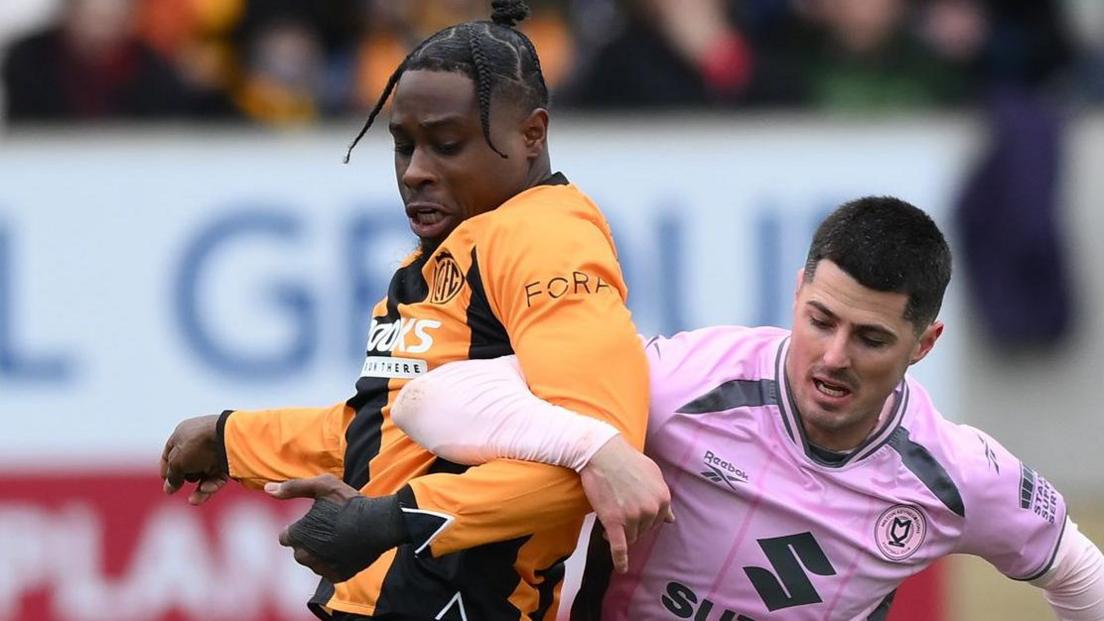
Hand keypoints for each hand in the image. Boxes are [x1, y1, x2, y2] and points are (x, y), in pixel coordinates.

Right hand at [160, 414, 228, 504]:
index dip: (167, 467)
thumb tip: (169, 488)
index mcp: (184, 433)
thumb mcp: (177, 462)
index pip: (171, 451)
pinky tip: (206, 491)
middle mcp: (200, 441)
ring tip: (194, 500)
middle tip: (178, 487)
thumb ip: (172, 475)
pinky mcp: (229, 461)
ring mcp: (216, 451)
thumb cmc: (198, 445)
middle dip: (184, 478)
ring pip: (205, 474)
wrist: (231, 439)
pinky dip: (212, 485)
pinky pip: (218, 477)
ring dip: (200, 489)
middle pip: (189, 465)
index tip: (165, 480)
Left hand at [266, 474, 385, 582]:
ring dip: (321, 552)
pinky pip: (329, 570)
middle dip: (309, 541)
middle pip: (300, 550)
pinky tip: (347, 548)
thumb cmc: (349, 503)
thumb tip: (267, 489)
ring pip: (314, 561)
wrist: (379, 524)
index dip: (299, 527)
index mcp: (297, 535)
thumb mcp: (322, 486)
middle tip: (329, 528)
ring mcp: (321, 568)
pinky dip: (335, 562)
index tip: (315, 520)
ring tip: (340, 537)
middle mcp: (305, 556)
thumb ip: (293, 488)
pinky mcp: (337, 576)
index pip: (286, 536)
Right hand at [579, 436, 673, 573]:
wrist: (602, 453)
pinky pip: (619, 547)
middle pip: (644, 530)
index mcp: (663, 498)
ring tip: (611, 520)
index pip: (657, 521)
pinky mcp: (614, 521)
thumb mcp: (654, 474)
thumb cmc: (627, 460)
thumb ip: (663, 496)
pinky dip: (620, 560)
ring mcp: (633, 517)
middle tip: (619, 511)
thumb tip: (671, 519)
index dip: (645, 519)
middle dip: (633, 525)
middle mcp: (651, 510)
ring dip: (622, 533)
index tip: (634, 513)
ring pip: (630, 536)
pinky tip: (621, 568)